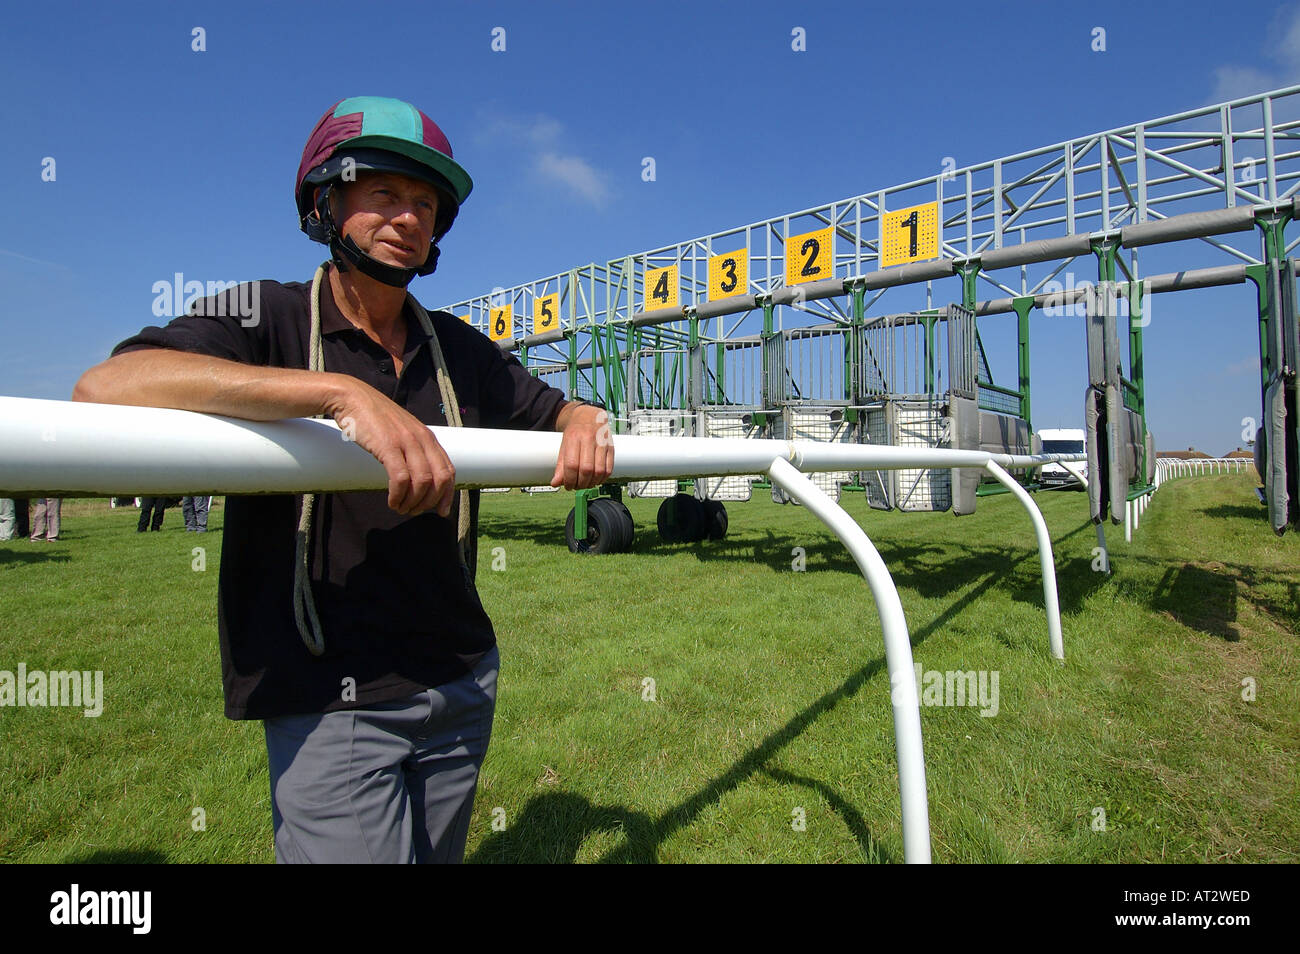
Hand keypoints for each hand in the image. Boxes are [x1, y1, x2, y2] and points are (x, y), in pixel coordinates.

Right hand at [326, 376, 455, 515]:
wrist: (352, 397)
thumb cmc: (374, 418)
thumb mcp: (402, 431)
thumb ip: (413, 448)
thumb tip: (419, 476)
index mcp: (427, 437)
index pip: (448, 470)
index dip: (447, 495)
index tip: (440, 511)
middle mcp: (421, 439)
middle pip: (439, 479)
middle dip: (429, 502)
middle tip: (414, 511)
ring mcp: (405, 442)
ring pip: (422, 482)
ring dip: (413, 502)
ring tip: (401, 508)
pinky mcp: (387, 445)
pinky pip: (400, 478)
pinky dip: (398, 495)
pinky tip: (392, 502)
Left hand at [551, 403, 613, 489]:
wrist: (589, 416)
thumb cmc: (575, 431)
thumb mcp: (564, 445)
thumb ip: (560, 465)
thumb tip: (556, 483)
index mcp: (573, 437)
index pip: (572, 464)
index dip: (569, 479)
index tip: (567, 486)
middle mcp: (588, 439)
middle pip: (586, 469)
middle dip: (581, 483)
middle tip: (576, 486)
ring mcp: (602, 443)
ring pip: (599, 471)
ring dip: (592, 483)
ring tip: (586, 484)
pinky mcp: (611, 447)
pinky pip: (609, 468)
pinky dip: (602, 478)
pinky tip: (596, 480)